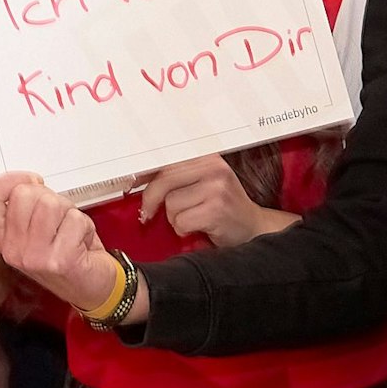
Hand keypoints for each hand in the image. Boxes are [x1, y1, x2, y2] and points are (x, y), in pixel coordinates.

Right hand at [0, 173, 117, 311]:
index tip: (31, 182)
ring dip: (68, 212)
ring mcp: (34, 257)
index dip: (12, 180)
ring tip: (68, 230)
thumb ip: (27, 203)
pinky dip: (84, 226)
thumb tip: (29, 181)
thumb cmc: (67, 252)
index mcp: (3, 237)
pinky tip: (80, 243)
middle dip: (48, 197)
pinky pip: (75, 219)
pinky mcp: (59, 261)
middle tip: (57, 217)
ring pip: (50, 204)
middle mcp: (13, 249)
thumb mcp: (38, 226)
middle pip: (23, 193)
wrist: (91, 287)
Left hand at [138, 154, 296, 247]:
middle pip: (164, 179)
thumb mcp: (205, 182)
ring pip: (171, 204)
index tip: (132, 183)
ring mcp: (217, 189)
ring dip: (174, 218)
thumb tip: (139, 177)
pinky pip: (181, 221)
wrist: (253, 228)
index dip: (146, 173)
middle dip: (150, 200)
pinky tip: (196, 228)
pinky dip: (183, 230)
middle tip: (147, 214)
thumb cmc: (223, 206)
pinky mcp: (217, 210)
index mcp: (207, 157)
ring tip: (191, 219)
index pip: (168, 160)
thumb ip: (178, 176)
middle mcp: (213, 168)